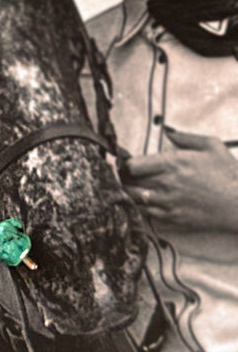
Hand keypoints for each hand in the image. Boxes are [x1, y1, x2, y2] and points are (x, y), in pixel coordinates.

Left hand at [121, 128, 237, 238]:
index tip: (128, 164)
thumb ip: (185, 137)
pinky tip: (144, 203)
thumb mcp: (211, 145)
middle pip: (128, 183)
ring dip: (129, 194)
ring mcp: (167, 204)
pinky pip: (144, 215)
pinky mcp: (172, 219)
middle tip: (125, 177)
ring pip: (132, 200)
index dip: (126, 164)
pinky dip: (139, 208)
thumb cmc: (227, 173)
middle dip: (124, 179)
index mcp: (172, 163)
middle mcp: (165, 184)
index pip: (132, 166)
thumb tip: (167, 132)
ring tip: (131, 189)